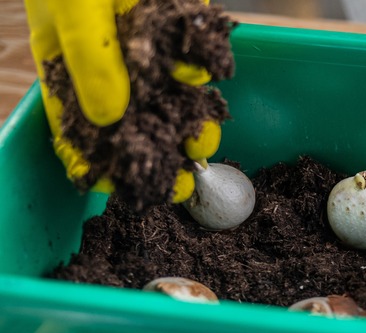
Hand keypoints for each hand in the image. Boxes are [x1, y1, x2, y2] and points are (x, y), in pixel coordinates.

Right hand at [25, 0, 218, 202]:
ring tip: (202, 141)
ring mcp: (151, 46)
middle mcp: (113, 64)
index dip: (97, 163)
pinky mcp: (183, 25)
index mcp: (71, 66)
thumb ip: (89, 57)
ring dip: (189, 120)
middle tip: (180, 183)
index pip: (80, 128)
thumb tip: (109, 117)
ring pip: (171, 96)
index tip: (118, 191)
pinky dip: (203, 67)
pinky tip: (205, 76)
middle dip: (158, 153)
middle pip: (136, 121)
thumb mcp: (74, 9)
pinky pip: (197, 54)